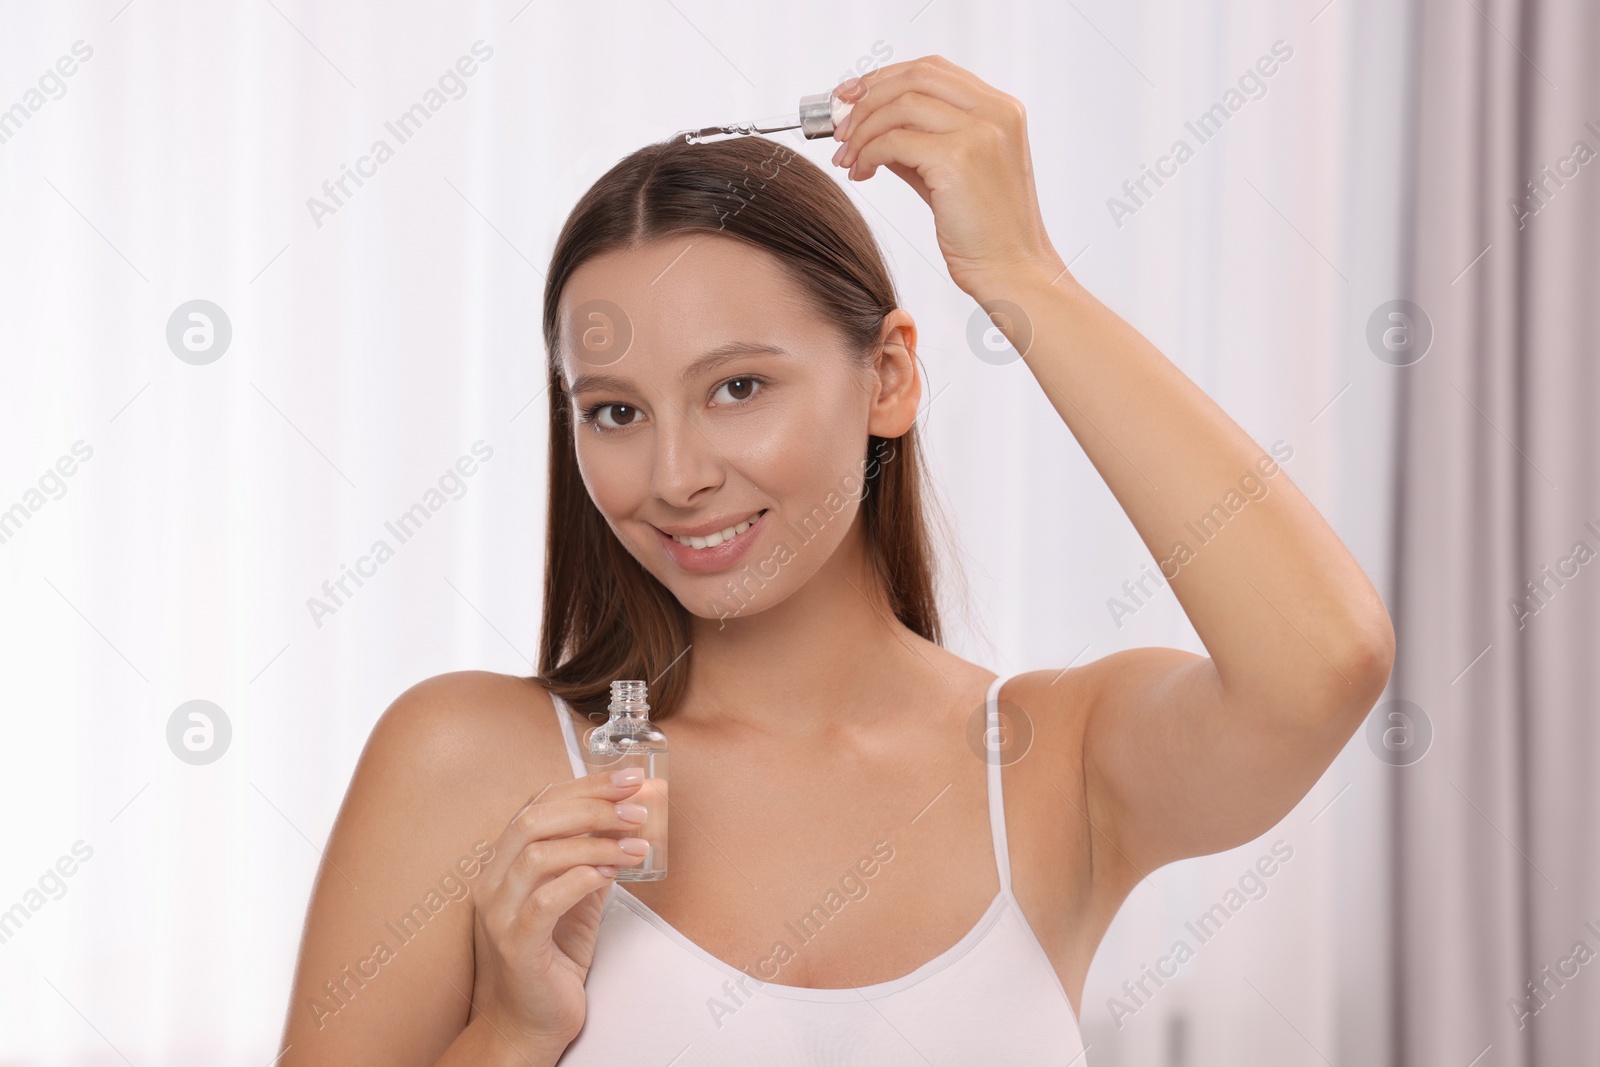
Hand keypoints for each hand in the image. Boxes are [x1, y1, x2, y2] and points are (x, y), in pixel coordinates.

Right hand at [468, 767, 652, 1052]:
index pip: (539, 804)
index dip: (585, 785)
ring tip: (636, 845)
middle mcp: (492, 881)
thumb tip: (628, 823)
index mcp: (504, 863)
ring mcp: (499, 913)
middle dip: (592, 805)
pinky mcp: (516, 944)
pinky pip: (544, 901)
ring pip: (539, 853)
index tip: (628, 778)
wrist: (529, 1023)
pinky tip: (609, 875)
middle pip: (536, 819)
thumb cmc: (551, 959)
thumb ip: (592, 860)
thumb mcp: (577, 899)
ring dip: (595, 842)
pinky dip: (580, 879)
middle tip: (636, 808)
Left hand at [830, 55, 1066, 298]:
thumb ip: (918, 142)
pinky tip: (862, 173)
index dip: (885, 78)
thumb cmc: (986, 231)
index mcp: (1001, 108)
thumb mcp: (951, 173)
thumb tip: (869, 125)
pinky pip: (895, 141)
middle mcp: (995, 112)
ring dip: (863, 129)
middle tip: (841, 128)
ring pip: (901, 104)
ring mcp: (980, 132)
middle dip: (867, 98)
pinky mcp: (958, 158)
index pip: (933, 69)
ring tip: (848, 158)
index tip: (852, 97)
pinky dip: (869, 153)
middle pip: (914, 76)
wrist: (1012, 270)